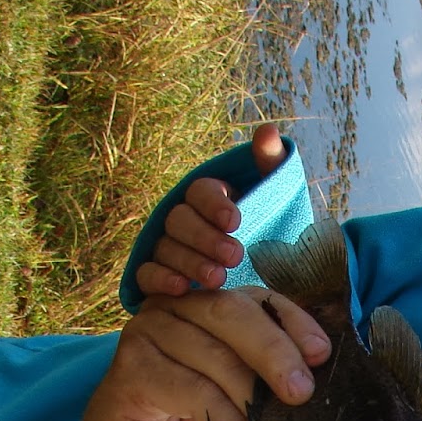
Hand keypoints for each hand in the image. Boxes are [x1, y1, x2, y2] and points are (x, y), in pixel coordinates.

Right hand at [60, 287, 329, 420]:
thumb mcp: (243, 404)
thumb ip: (272, 384)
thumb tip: (319, 383)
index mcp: (207, 308)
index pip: (260, 298)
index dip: (295, 321)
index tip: (323, 354)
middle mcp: (174, 309)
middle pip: (234, 312)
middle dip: (276, 351)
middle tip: (302, 391)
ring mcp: (147, 332)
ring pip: (214, 351)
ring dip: (252, 395)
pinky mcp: (131, 368)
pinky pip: (192, 387)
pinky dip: (224, 417)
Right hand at [133, 123, 287, 293]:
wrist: (261, 275)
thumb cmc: (266, 230)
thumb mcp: (275, 196)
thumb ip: (271, 163)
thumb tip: (268, 131)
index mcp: (205, 196)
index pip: (200, 192)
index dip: (214, 205)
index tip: (235, 221)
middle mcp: (181, 219)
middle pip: (180, 221)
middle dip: (206, 238)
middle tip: (235, 256)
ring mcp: (166, 247)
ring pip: (167, 249)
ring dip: (190, 263)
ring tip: (218, 278)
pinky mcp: (157, 277)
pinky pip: (146, 275)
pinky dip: (159, 280)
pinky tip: (180, 289)